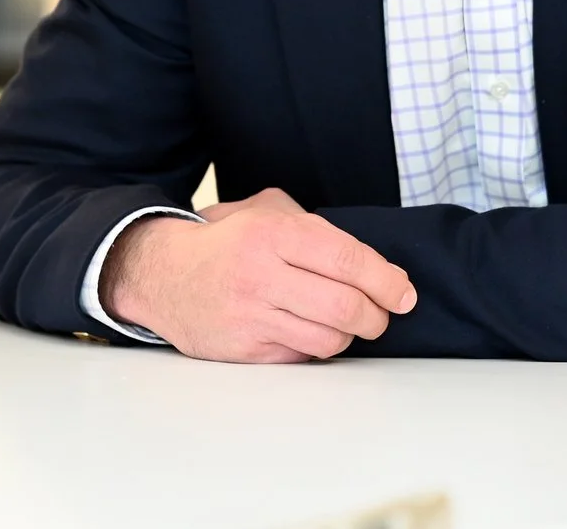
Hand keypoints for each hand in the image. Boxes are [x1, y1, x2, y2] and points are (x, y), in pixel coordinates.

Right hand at [100, 188, 416, 362]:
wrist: (162, 274)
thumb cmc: (225, 242)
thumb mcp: (265, 210)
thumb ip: (317, 228)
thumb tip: (377, 266)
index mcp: (272, 233)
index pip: (347, 259)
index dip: (386, 280)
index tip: (404, 293)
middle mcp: (262, 274)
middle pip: (345, 306)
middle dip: (376, 316)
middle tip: (382, 315)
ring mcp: (251, 316)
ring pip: (328, 339)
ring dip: (349, 335)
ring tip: (349, 324)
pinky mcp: (243, 349)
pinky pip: (301, 356)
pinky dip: (316, 347)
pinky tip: (312, 332)